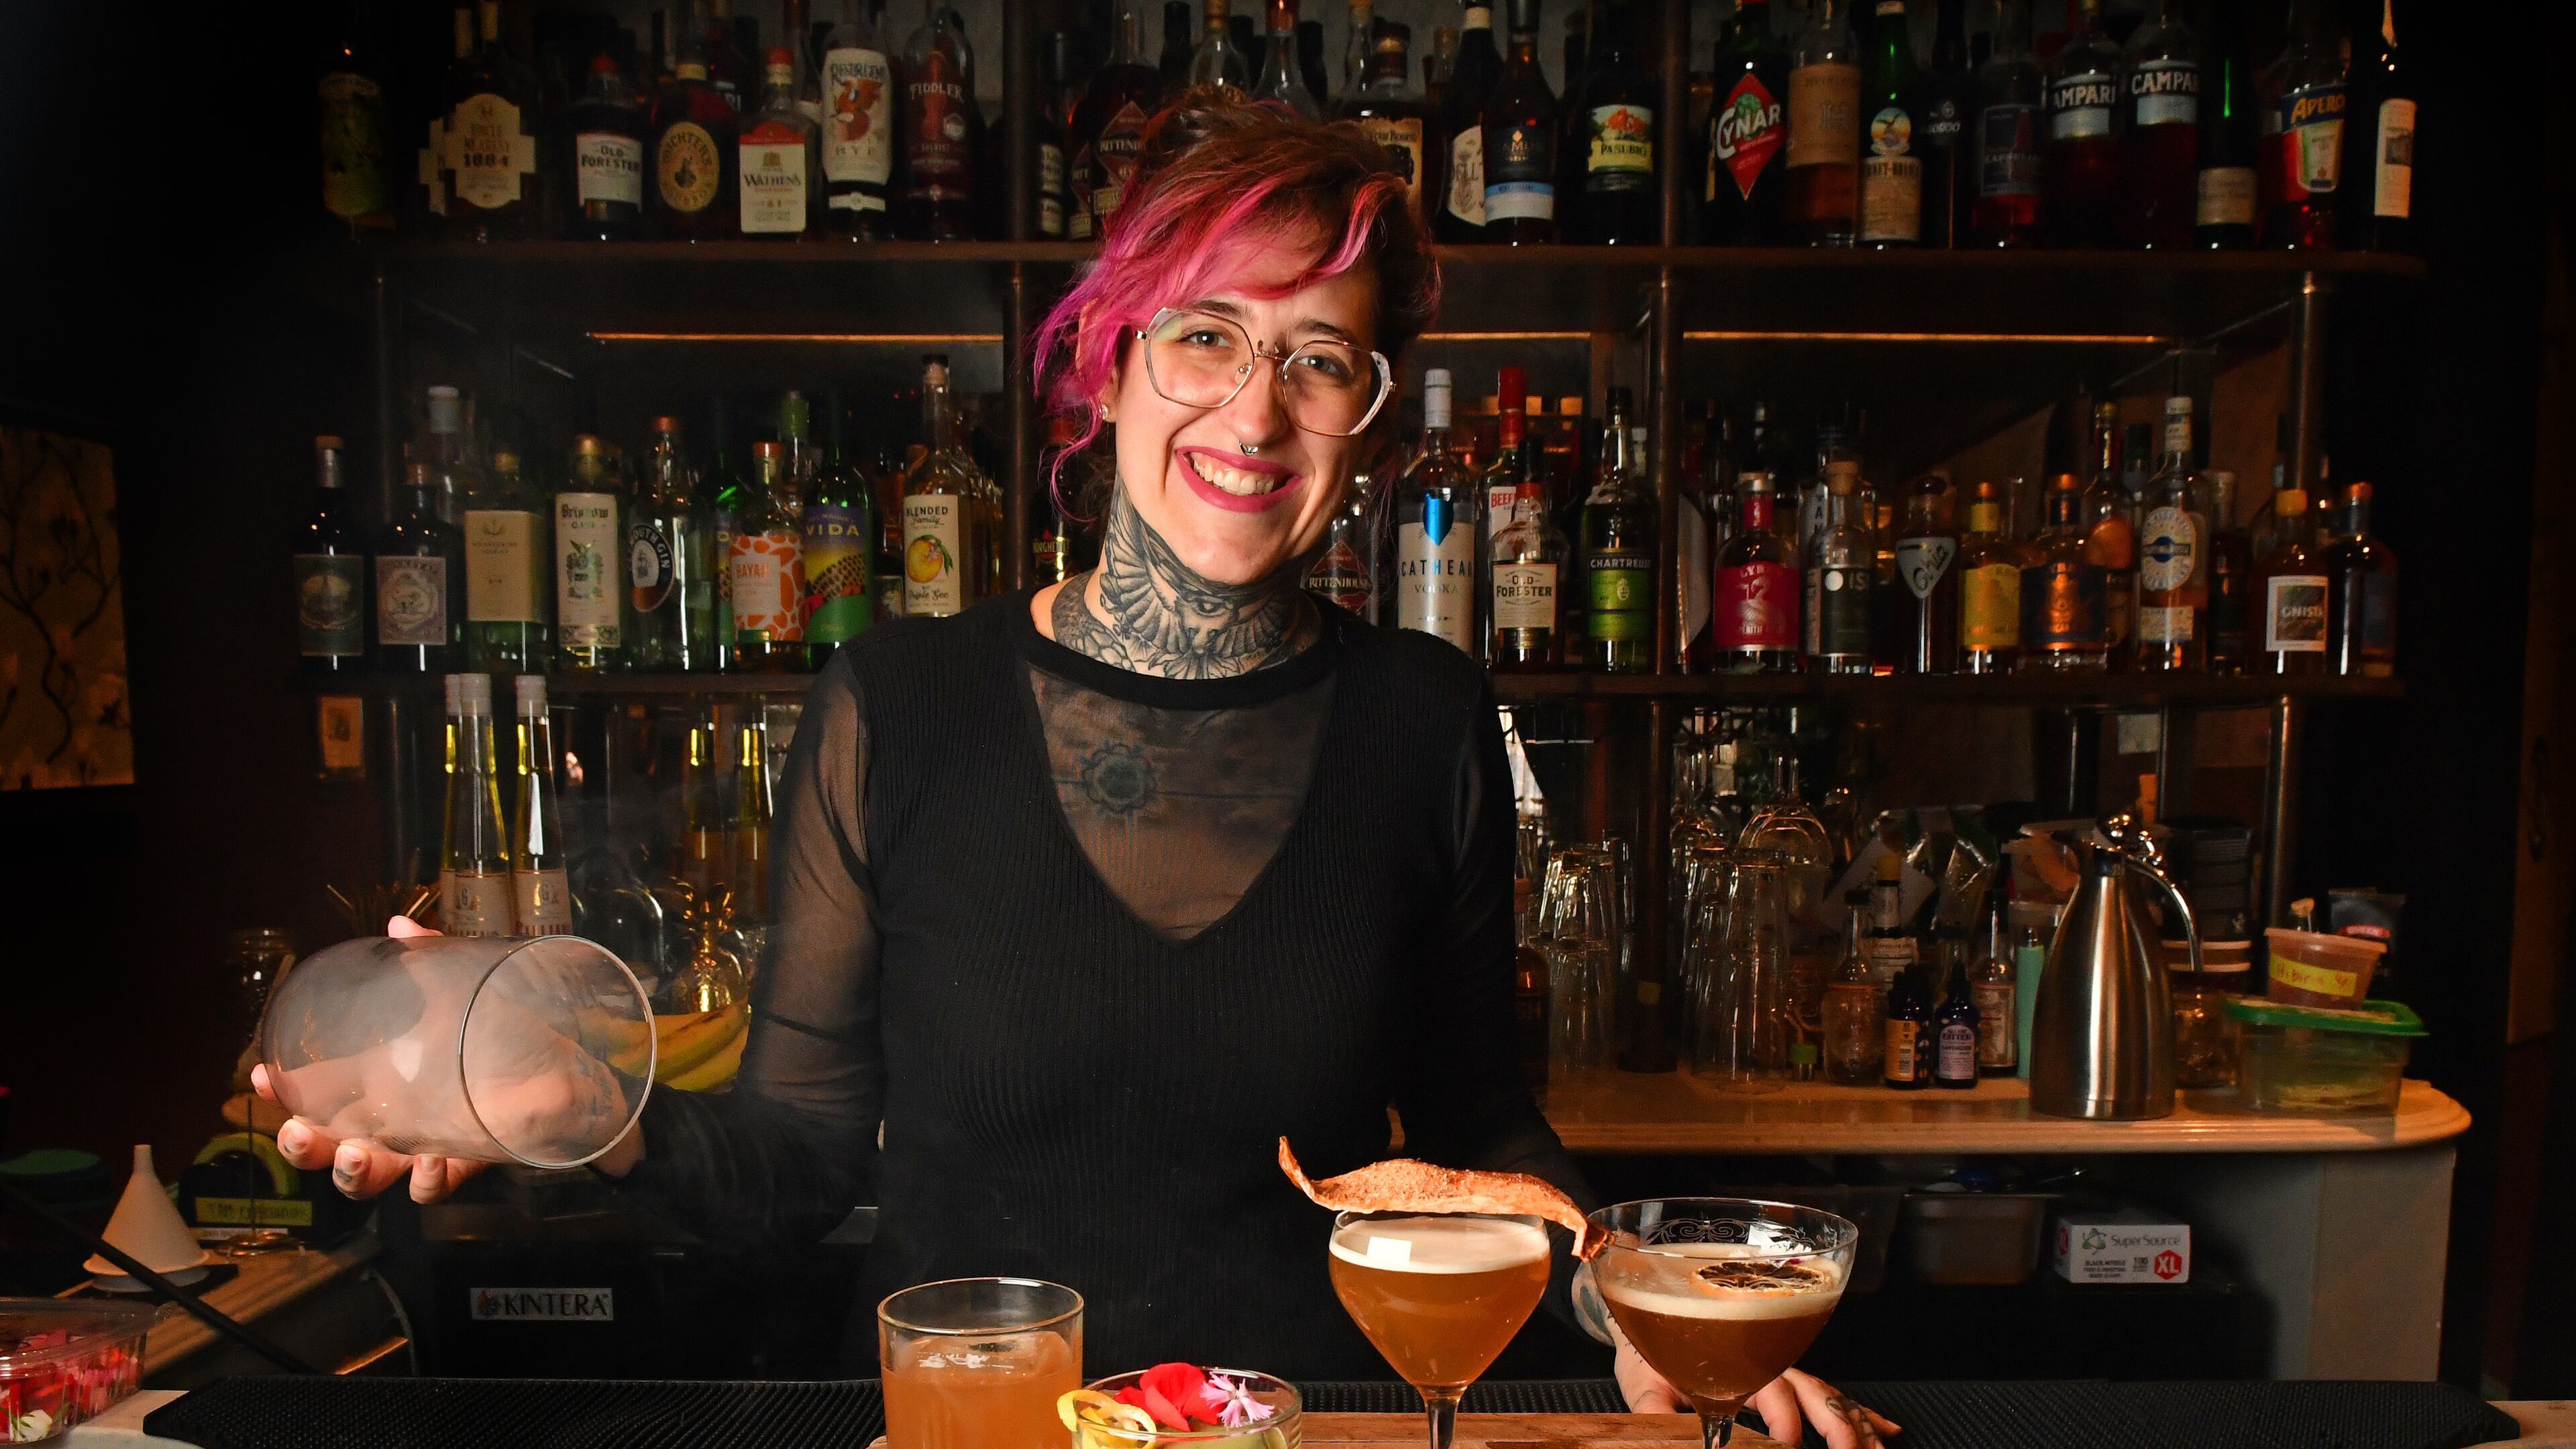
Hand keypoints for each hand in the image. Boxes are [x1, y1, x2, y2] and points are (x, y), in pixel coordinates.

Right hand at [254, 915, 489, 1204]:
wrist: (584, 1064)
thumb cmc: (516, 1030)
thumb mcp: (469, 990)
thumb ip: (434, 960)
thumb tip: (396, 927)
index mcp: (387, 1083)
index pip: (322, 1095)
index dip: (285, 1093)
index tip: (261, 1076)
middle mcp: (402, 1119)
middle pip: (333, 1149)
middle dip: (307, 1148)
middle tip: (301, 1132)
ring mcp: (432, 1143)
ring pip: (375, 1178)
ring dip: (356, 1173)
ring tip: (358, 1155)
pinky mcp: (472, 1158)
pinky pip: (437, 1186)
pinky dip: (428, 1179)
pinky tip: (430, 1163)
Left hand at [1614, 1317, 1897, 1448]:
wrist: (1653, 1306)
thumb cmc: (1650, 1343)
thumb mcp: (1645, 1381)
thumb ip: (1656, 1414)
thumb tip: (1666, 1441)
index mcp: (1735, 1359)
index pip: (1769, 1389)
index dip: (1782, 1421)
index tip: (1787, 1447)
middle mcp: (1767, 1359)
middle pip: (1813, 1390)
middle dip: (1836, 1424)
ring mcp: (1783, 1365)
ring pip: (1830, 1393)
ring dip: (1857, 1422)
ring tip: (1879, 1447)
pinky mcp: (1789, 1374)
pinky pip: (1831, 1393)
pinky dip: (1861, 1411)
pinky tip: (1885, 1429)